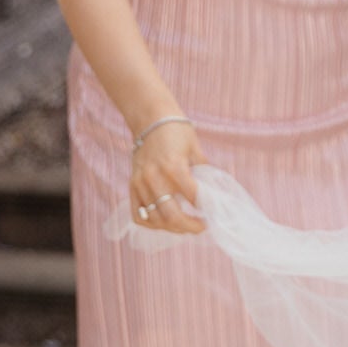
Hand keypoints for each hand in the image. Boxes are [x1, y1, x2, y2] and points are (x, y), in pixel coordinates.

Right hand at [129, 115, 205, 235]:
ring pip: (155, 219)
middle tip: (201, 227)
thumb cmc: (177, 132)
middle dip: (190, 227)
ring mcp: (140, 183)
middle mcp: (154, 178)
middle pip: (172, 216)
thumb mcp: (196, 149)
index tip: (214, 215)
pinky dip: (152, 223)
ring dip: (172, 228)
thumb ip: (205, 172)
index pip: (194, 199)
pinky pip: (138, 214)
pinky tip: (164, 222)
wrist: (149, 118)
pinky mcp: (132, 185)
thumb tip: (215, 194)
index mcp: (174, 168)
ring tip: (185, 225)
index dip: (206, 210)